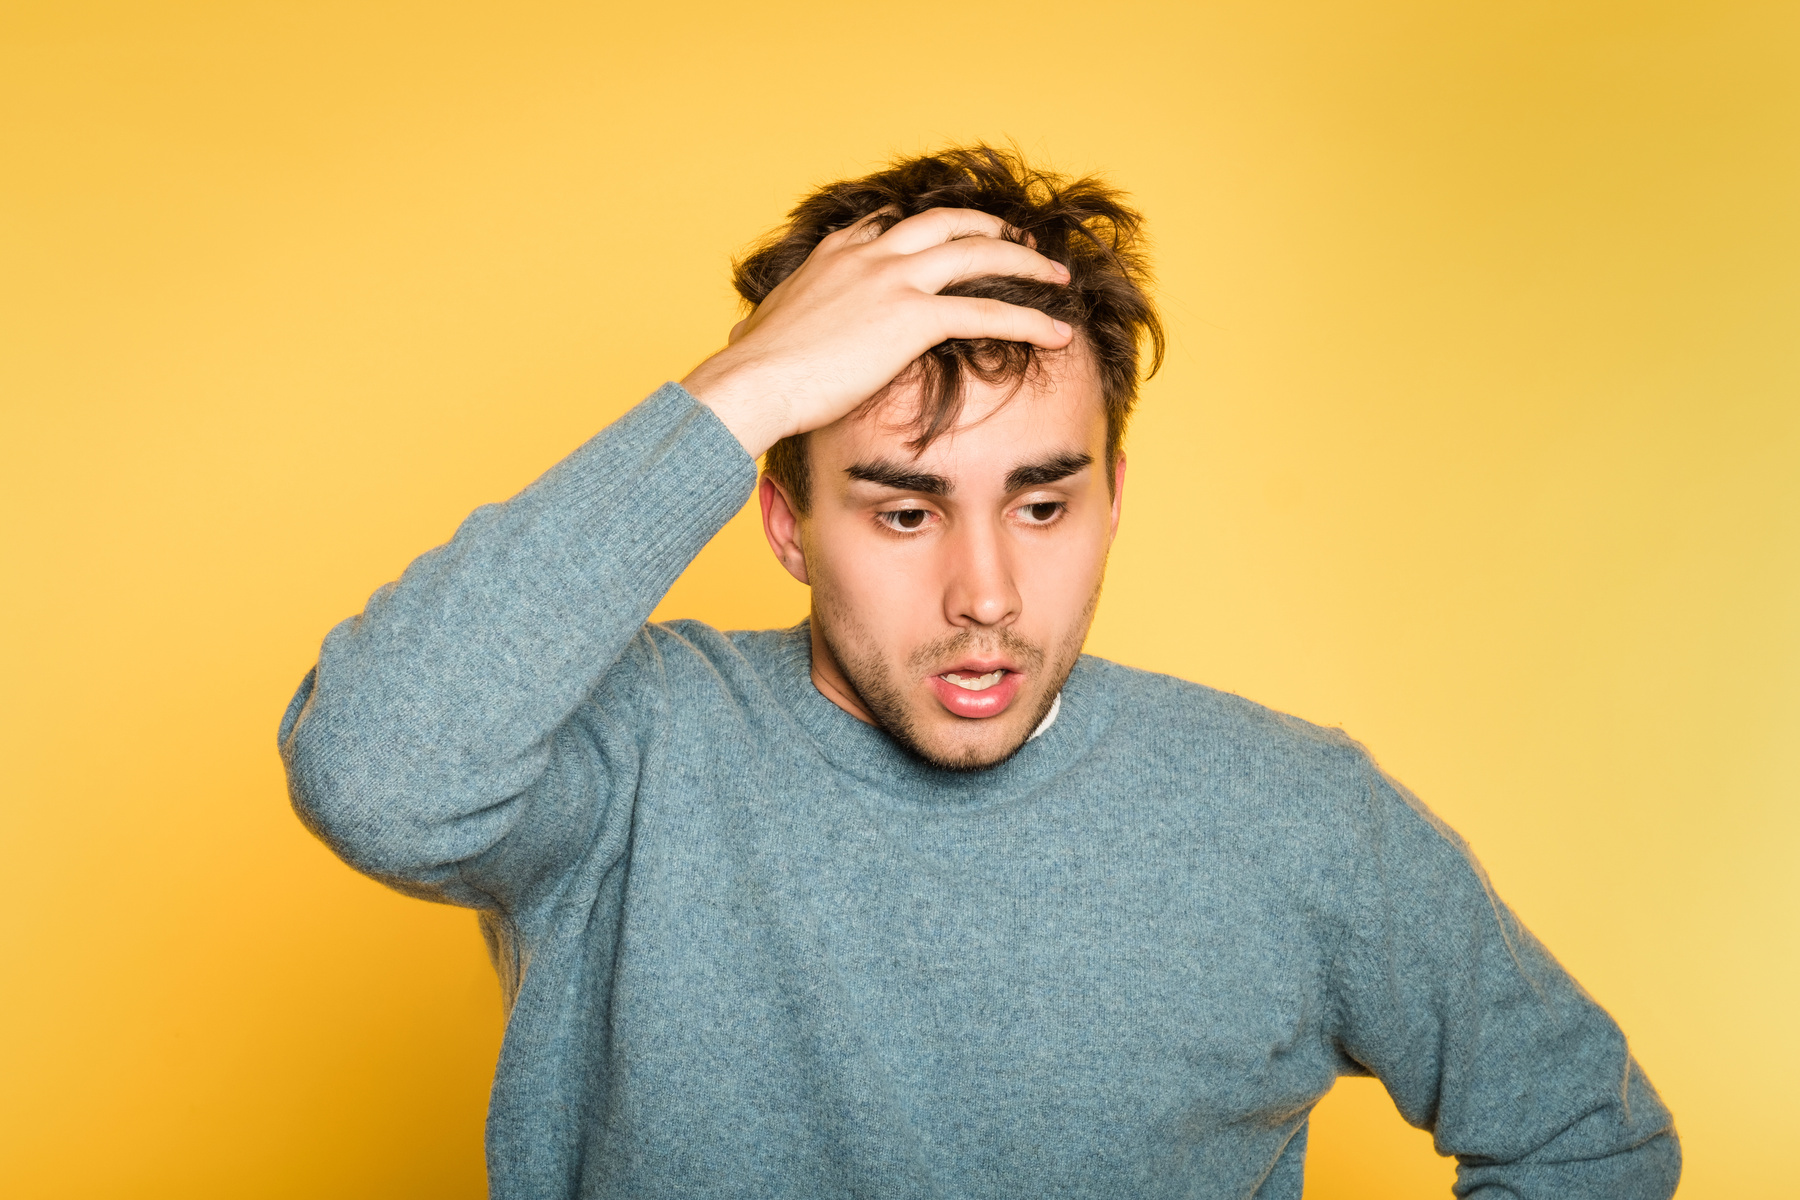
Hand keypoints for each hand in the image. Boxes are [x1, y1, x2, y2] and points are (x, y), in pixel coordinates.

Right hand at [680, 208, 1073, 457]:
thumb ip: (764, 324)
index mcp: (837, 254)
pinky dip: (1030, 320)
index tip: (953, 233)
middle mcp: (871, 254)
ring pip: (981, 254)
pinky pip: (988, 313)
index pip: (892, 223)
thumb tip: (739, 335)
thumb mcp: (756, 329)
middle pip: (949, 223)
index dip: (930, 227)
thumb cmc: (750, 370)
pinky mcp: (913, 318)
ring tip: (1057, 277)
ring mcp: (895, 280)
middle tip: (1020, 240)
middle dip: (991, 229)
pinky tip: (1058, 333)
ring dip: (1026, 262)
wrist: (752, 382)